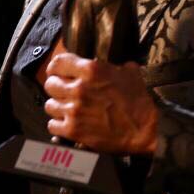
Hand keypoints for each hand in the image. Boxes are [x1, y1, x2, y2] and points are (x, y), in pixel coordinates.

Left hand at [43, 49, 158, 153]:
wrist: (144, 130)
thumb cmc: (138, 102)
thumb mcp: (129, 74)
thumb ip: (114, 66)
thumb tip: (111, 63)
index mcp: (90, 70)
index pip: (58, 63)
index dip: (55, 68)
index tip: (57, 72)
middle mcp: (78, 88)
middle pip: (50, 84)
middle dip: (56, 88)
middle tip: (64, 92)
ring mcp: (73, 110)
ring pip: (49, 105)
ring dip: (58, 107)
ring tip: (67, 109)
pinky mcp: (72, 130)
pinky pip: (52, 125)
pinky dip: (58, 125)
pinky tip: (67, 124)